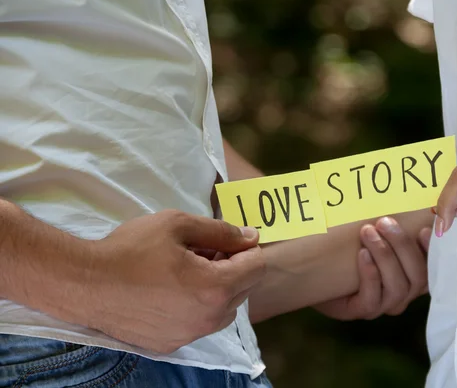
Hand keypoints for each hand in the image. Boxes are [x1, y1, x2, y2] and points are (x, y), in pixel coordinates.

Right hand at [70, 210, 264, 353]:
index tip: (228, 239)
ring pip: (224, 309)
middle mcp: (208, 318)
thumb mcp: (178, 224)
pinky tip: (171, 290)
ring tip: (187, 269)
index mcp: (215, 287)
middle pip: (244, 289)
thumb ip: (221, 231)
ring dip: (217, 288)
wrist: (85, 282)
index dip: (246, 248)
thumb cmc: (131, 249)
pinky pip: (200, 323)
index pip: (257, 267)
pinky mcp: (171, 344)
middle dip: (232, 267)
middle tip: (203, 251)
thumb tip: (250, 237)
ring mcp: (190, 335)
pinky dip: (197, 306)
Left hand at [314, 217, 430, 319]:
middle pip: (418, 275)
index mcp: (410, 275)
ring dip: (384, 256)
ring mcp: (383, 305)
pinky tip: (362, 254)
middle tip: (384, 222)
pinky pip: (373, 298)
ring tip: (368, 232)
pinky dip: (370, 274)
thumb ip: (390, 229)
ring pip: (397, 286)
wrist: (316, 273)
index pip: (431, 266)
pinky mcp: (363, 311)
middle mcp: (403, 293)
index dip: (431, 250)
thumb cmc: (349, 254)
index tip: (422, 228)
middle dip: (403, 246)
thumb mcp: (373, 238)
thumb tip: (401, 205)